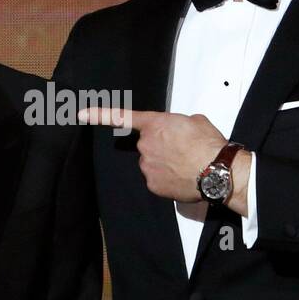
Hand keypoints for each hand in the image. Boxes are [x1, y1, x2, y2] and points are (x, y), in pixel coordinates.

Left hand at [76, 107, 247, 210]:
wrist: (217, 171)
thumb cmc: (209, 143)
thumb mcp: (195, 121)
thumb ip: (179, 124)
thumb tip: (180, 132)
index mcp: (155, 124)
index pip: (122, 117)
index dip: (99, 115)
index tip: (81, 114)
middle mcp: (146, 145)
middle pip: (147, 145)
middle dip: (161, 147)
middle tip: (183, 150)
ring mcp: (147, 166)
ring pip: (152, 163)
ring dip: (165, 164)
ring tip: (187, 165)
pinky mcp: (152, 185)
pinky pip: (156, 180)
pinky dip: (167, 180)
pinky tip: (183, 178)